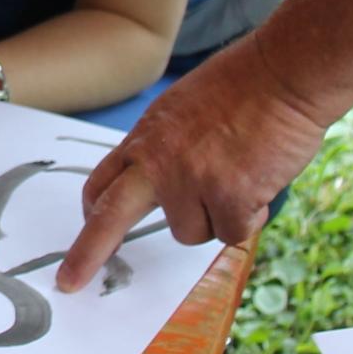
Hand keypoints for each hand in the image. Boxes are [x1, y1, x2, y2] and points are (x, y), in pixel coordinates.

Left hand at [57, 35, 329, 291]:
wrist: (282, 72)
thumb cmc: (244, 86)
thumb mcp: (182, 111)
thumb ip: (166, 148)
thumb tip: (165, 184)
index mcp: (144, 138)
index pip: (102, 181)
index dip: (92, 211)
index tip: (83, 228)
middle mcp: (157, 162)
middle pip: (109, 218)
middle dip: (87, 254)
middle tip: (69, 281)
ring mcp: (189, 180)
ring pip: (191, 232)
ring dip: (216, 217)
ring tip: (240, 175)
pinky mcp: (227, 197)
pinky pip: (232, 233)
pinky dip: (250, 217)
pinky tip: (261, 181)